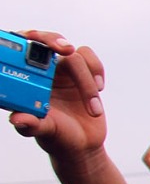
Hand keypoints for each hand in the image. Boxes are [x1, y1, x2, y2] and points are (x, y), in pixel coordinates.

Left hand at [9, 32, 106, 159]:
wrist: (82, 144)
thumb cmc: (57, 136)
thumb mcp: (43, 131)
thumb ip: (31, 124)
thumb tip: (17, 119)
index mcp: (28, 79)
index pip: (22, 49)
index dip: (27, 39)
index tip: (36, 43)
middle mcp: (44, 70)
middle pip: (47, 42)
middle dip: (54, 40)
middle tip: (66, 49)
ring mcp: (65, 70)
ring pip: (76, 56)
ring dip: (87, 83)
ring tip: (93, 108)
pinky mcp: (85, 73)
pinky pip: (91, 59)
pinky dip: (97, 71)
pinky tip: (99, 89)